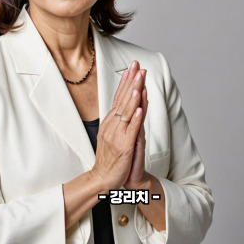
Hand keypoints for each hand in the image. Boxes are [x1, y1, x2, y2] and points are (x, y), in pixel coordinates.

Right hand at [90, 61, 145, 191]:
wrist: (103, 178)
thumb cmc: (111, 156)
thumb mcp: (113, 133)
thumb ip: (121, 118)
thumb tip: (130, 103)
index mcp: (110, 121)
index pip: (119, 96)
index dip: (126, 81)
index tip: (132, 67)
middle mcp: (112, 125)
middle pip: (123, 99)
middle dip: (132, 81)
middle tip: (138, 66)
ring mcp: (118, 135)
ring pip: (127, 111)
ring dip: (134, 94)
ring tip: (139, 80)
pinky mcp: (124, 146)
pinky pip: (131, 129)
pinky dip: (136, 118)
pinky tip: (140, 107)